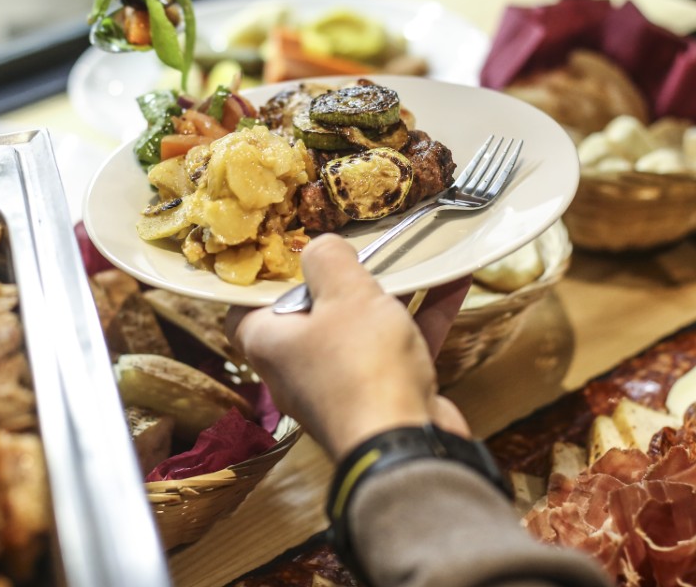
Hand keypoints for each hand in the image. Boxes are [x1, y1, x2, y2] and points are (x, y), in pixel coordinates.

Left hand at [224, 234, 472, 461]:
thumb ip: (328, 260)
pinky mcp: (384, 397)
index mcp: (269, 344)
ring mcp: (341, 387)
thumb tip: (321, 247)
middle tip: (357, 248)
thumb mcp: (343, 294)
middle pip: (310, 315)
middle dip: (337, 281)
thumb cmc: (362, 367)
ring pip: (360, 330)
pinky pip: (399, 347)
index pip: (243, 310)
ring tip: (409, 255)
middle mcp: (298, 369)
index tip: (285, 252)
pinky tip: (453, 280)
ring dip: (388, 294)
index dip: (261, 280)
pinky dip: (422, 314)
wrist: (408, 447)